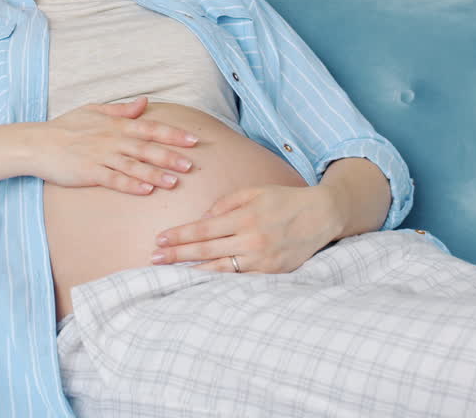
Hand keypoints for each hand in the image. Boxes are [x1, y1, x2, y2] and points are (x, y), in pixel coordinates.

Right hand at [35, 96, 197, 195]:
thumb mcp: (94, 110)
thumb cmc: (66, 126)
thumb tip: (145, 102)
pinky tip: (145, 190)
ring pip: (133, 165)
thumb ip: (121, 109)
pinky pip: (113, 179)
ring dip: (154, 174)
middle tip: (191, 165)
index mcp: (116, 124)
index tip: (193, 140)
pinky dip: (130, 184)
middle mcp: (112, 139)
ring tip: (173, 182)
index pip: (150, 128)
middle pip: (146, 148)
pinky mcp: (89, 172)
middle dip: (170, 156)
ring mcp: (100, 156)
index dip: (173, 134)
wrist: (38, 143)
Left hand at [151, 184, 343, 272]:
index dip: (178, 236)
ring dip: (192, 271)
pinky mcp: (272, 273)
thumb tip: (201, 221)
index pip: (202, 230)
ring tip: (171, 273)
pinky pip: (239, 279)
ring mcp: (261, 259)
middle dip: (176, 255)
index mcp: (244, 217)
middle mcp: (251, 240)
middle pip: (205, 251)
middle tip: (154, 259)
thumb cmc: (282, 200)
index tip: (159, 240)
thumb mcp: (252, 192)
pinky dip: (219, 280)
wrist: (321, 215)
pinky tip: (201, 281)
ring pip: (219, 270)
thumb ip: (224, 205)